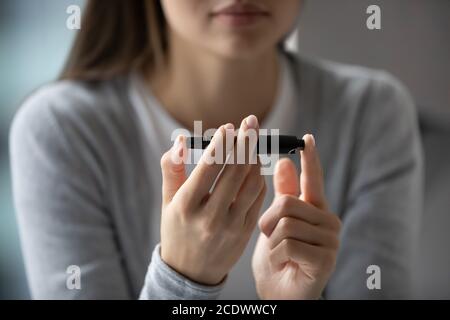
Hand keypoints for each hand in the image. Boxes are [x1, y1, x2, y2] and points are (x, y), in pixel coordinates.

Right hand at [160, 115, 265, 285]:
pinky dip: (259, 177)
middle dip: (245, 142)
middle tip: (251, 122)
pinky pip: (258, 198)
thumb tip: (181, 139)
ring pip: (251, 183)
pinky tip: (255, 165)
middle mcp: (210, 216)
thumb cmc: (177, 229)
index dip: (221, 143)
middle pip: (234, 171)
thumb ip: (172, 168)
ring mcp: (231, 226)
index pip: (209, 167)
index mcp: (186, 206)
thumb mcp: (168, 201)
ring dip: (255, 158)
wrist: (190, 272)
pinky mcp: (245, 232)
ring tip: (254, 141)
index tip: (229, 126)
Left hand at [252, 134, 340, 298]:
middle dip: (268, 221)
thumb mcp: (276, 222)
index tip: (307, 138)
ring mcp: (329, 241)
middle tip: (269, 237)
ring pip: (285, 223)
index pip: (313, 179)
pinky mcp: (324, 259)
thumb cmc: (278, 257)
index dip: (310, 159)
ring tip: (278, 254)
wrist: (279, 293)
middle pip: (287, 203)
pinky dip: (277, 256)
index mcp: (315, 210)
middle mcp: (328, 222)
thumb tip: (284, 161)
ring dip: (271, 241)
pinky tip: (284, 264)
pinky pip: (288, 244)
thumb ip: (284, 194)